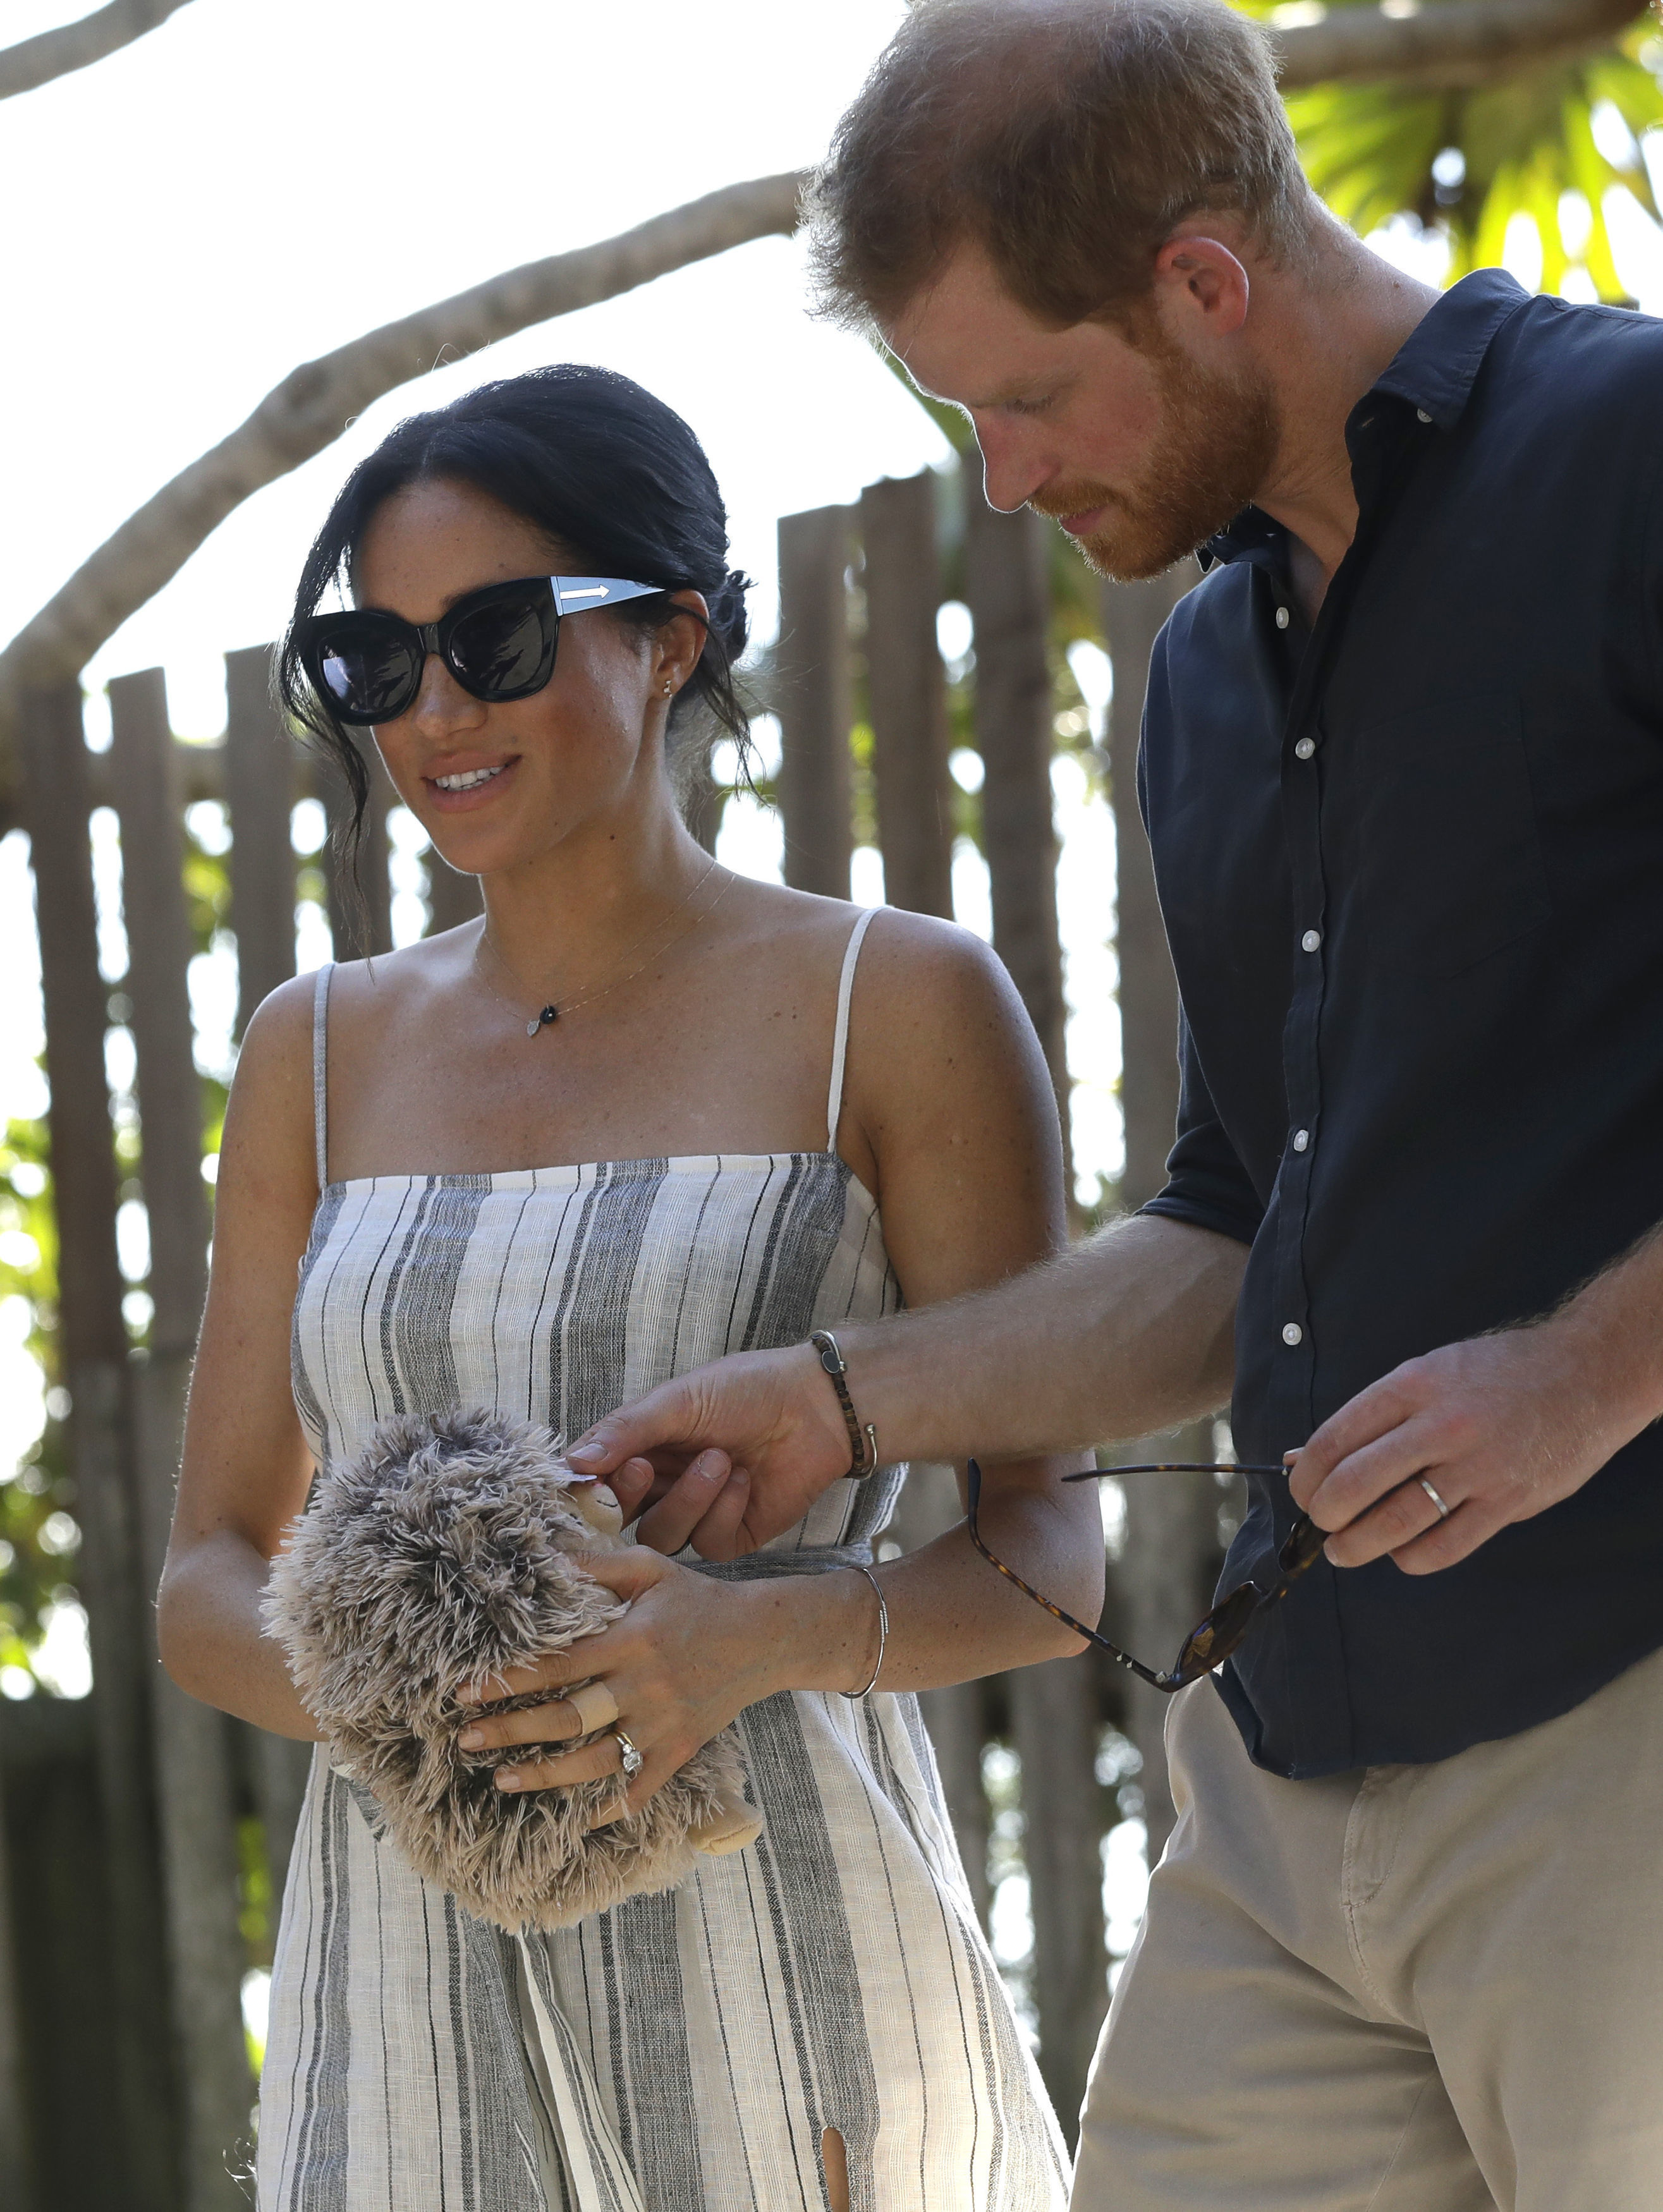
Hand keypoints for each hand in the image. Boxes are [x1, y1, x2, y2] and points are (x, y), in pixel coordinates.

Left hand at [454, 1548, 788, 1814]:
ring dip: (544, 1776)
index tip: (464, 1692)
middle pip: (567, 1718)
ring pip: (595, 1761)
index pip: (557, 1664)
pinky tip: (573, 1819)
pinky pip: (638, 1788)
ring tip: (501, 1781)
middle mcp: (643, 1686)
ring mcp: (662, 1724)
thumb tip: (546, 1557)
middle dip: (511, 1732)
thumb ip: (599, 1563)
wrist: (764, 1638)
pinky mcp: (679, 1750)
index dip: (508, 1680)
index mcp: (631, 1639)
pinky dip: (606, 1808)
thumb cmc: (698, 1598)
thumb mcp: (651, 1568)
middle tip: (466, 1741)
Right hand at [566, 1342, 851, 1559]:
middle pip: (621, 1519)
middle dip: (630, 1498)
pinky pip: (708, 1544)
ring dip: (688, 1500)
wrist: (816, 1405)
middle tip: (647, 1469)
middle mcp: (662, 1486)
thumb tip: (573, 1461)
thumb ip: (626, 1431)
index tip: (593, 1477)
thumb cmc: (746, 1389)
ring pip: (663, 1536)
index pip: (595, 1483)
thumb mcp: (679, 1400)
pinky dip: (724, 1510)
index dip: (590, 1488)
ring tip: (720, 1459)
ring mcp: (696, 1515)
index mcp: (641, 1450)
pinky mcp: (732, 1536)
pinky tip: (746, 1479)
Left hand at [1289, 1318, 1628, 1573]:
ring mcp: (1478, 1466)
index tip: (1300, 1490)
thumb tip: (1303, 1457)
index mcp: (1414, 1384)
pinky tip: (1401, 1553)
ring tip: (1344, 1550)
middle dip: (1324, 1514)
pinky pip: (1446, 1546)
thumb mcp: (1430, 1371)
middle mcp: (1442, 1424)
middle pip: (1357, 1483)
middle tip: (1319, 1523)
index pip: (1336, 1437)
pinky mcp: (1509, 1501)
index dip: (1307, 1475)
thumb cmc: (1498, 1372)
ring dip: (1358, 1544)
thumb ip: (1372, 1415)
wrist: (1588, 1373)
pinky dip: (1412, 1558)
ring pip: (1397, 1522)